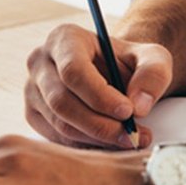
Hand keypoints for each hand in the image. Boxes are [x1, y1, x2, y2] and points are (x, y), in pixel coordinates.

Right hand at [24, 23, 172, 148]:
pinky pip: (56, 138)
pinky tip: (110, 144)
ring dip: (96, 139)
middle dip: (100, 124)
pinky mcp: (33, 115)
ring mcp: (33, 90)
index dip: (99, 95)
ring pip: (59, 124)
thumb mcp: (152, 58)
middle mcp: (40, 61)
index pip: (73, 70)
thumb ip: (152, 75)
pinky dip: (86, 146)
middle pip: (62, 101)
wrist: (115, 74)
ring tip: (129, 140)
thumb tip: (138, 105)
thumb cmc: (129, 62)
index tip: (128, 111)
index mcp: (64, 38)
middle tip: (133, 136)